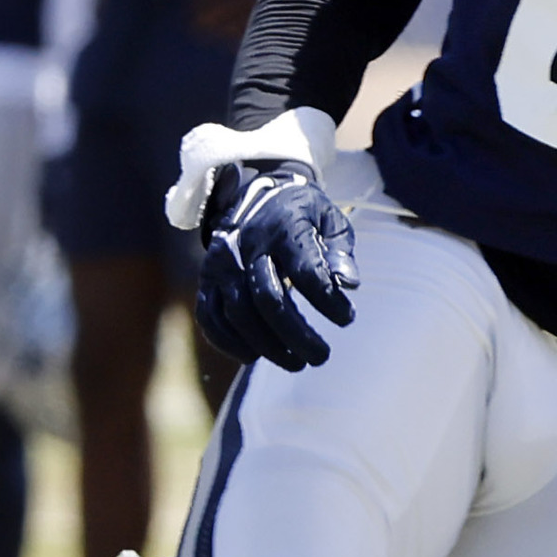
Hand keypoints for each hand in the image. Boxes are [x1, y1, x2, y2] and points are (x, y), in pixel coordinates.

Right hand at [193, 162, 358, 370]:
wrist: (256, 194)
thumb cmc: (301, 213)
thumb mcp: (330, 219)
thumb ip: (341, 250)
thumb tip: (349, 283)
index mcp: (283, 228)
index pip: (305, 271)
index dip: (328, 300)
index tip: (347, 318)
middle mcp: (247, 246)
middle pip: (268, 299)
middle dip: (296, 335)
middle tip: (321, 356)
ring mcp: (221, 263)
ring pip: (238, 313)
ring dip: (266, 346)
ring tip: (295, 362)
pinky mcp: (207, 278)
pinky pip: (209, 316)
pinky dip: (227, 341)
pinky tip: (252, 356)